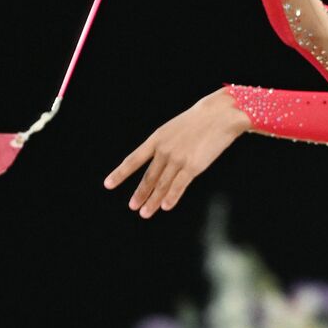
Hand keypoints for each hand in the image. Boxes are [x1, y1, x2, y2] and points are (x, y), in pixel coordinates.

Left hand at [103, 88, 251, 217]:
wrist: (219, 115)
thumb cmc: (198, 121)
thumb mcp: (172, 129)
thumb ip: (163, 145)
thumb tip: (157, 163)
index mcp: (156, 139)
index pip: (133, 160)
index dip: (120, 173)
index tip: (108, 184)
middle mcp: (164, 150)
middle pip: (148, 177)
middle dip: (140, 193)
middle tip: (132, 206)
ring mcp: (178, 159)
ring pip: (162, 185)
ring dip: (153, 201)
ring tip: (145, 212)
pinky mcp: (193, 166)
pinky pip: (179, 186)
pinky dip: (171, 198)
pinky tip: (166, 207)